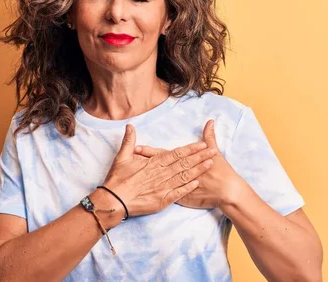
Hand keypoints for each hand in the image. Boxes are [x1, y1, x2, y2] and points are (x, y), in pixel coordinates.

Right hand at [99, 124, 216, 220]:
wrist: (114, 200)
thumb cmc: (117, 179)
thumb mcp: (122, 157)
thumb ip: (129, 141)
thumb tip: (130, 126)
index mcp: (154, 163)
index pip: (177, 153)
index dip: (191, 149)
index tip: (202, 144)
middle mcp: (161, 173)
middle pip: (184, 163)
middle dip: (200, 157)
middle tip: (213, 152)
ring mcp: (163, 187)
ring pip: (184, 176)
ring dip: (198, 170)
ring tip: (210, 164)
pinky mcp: (162, 200)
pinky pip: (178, 193)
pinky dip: (188, 188)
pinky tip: (197, 183)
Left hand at [134, 120, 242, 209]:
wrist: (227, 191)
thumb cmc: (221, 170)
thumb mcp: (215, 151)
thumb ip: (209, 137)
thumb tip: (210, 121)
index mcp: (183, 162)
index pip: (163, 154)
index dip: (150, 151)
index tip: (137, 148)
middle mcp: (178, 174)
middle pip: (157, 167)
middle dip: (143, 164)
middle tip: (128, 160)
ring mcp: (178, 187)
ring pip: (158, 182)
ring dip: (146, 179)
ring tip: (132, 176)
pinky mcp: (181, 198)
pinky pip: (166, 196)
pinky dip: (155, 194)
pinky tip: (145, 194)